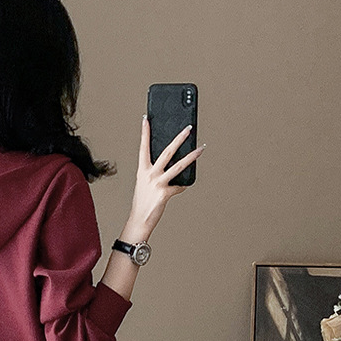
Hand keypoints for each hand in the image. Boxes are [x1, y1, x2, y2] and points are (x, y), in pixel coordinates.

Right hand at [121, 117, 204, 242]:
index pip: (143, 147)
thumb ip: (155, 173)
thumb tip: (171, 166)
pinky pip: (179, 187)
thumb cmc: (142, 203)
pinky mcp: (165, 193)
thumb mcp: (144, 184)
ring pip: (179, 166)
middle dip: (179, 138)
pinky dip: (182, 186)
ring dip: (192, 156)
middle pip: (167, 152)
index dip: (145, 132)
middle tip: (188, 129)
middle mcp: (149, 175)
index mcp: (142, 171)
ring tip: (201, 148)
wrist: (139, 221)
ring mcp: (157, 184)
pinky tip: (182, 187)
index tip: (146, 119)